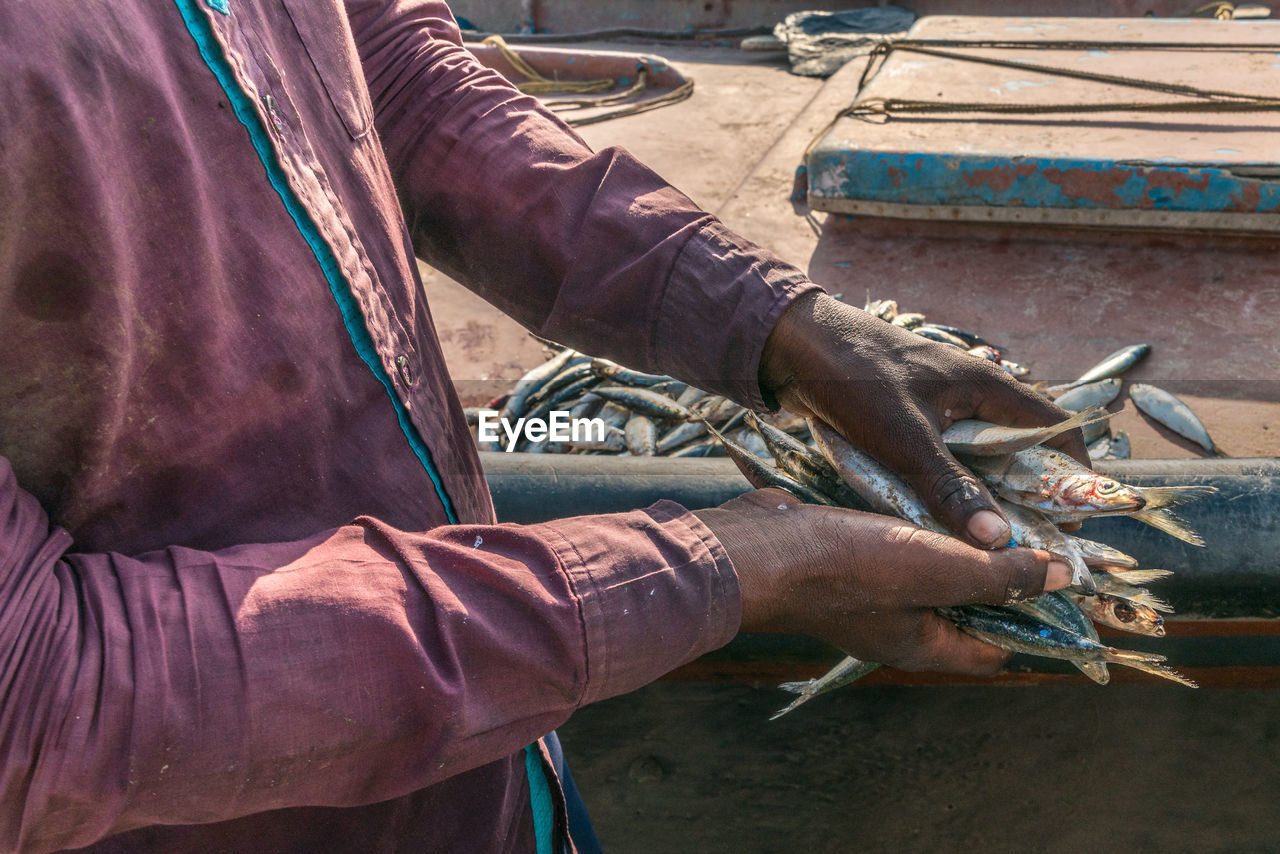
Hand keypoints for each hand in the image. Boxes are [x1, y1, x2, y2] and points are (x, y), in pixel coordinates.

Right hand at [695, 490, 1071, 672]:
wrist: (760, 549)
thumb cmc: (846, 568)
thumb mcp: (936, 571)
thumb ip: (998, 575)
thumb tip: (1064, 578)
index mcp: (925, 645)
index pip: (996, 646)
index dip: (1031, 617)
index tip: (1055, 576)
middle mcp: (900, 626)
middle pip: (966, 604)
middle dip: (996, 569)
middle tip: (1028, 525)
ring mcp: (870, 593)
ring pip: (930, 570)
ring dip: (956, 541)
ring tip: (988, 501)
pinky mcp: (848, 559)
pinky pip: (897, 545)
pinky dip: (918, 524)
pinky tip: (930, 491)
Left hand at [759, 292, 1089, 548]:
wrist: (792, 346)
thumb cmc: (854, 377)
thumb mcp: (906, 438)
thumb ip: (951, 488)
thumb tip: (997, 541)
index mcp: (987, 387)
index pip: (1054, 428)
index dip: (1072, 473)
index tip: (1071, 522)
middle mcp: (971, 398)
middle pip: (1017, 453)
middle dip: (1025, 499)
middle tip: (1025, 548)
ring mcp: (938, 410)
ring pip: (976, 462)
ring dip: (980, 499)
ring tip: (984, 548)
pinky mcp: (907, 424)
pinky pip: (940, 462)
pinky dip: (945, 491)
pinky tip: (938, 524)